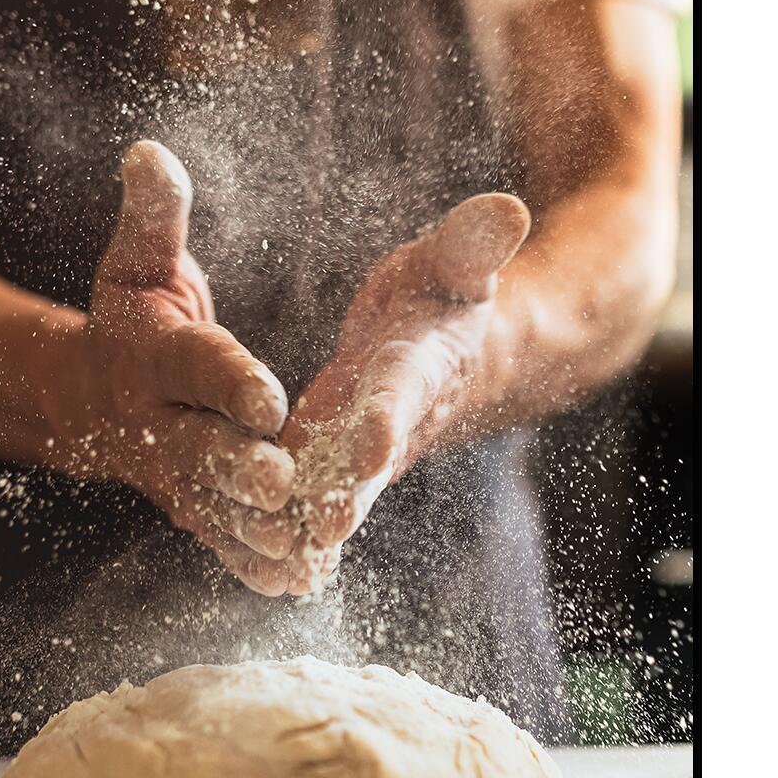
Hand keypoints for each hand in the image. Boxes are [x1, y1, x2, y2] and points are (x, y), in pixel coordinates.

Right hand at [53, 141, 297, 593]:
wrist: (87, 396)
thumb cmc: (134, 317)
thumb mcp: (140, 262)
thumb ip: (154, 216)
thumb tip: (149, 151)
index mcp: (154, 356)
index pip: (196, 366)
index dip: (229, 379)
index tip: (268, 394)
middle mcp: (158, 422)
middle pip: (201, 448)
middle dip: (240, 467)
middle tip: (284, 481)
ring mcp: (172, 474)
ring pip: (214, 506)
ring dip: (255, 529)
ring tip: (302, 545)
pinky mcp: (189, 508)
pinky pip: (220, 539)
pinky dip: (251, 563)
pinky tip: (296, 583)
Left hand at [268, 193, 532, 594]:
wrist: (452, 354)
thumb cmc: (446, 296)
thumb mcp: (456, 263)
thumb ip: (473, 242)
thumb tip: (507, 208)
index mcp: (421, 365)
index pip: (404, 391)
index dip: (389, 415)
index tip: (374, 440)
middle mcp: (396, 417)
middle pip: (372, 460)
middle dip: (350, 492)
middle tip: (325, 526)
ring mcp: (365, 449)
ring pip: (341, 492)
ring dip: (314, 528)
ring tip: (286, 564)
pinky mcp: (336, 461)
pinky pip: (316, 501)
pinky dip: (298, 535)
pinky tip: (270, 570)